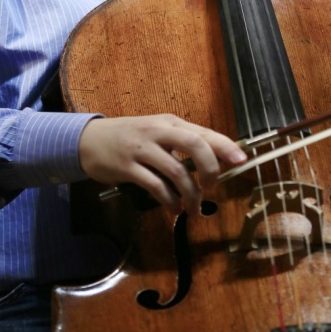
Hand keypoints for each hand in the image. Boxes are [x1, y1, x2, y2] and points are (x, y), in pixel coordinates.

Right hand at [78, 114, 246, 215]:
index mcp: (169, 123)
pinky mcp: (127, 167)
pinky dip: (169, 200)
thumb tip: (214, 163)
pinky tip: (173, 208)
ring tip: (192, 208)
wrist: (89, 140)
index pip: (203, 132)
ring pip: (176, 170)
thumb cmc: (129, 137)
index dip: (225, 146)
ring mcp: (142, 149)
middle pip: (194, 144)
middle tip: (213, 188)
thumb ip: (181, 144)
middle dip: (210, 168)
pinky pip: (155, 185)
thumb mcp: (157, 133)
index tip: (241, 161)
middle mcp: (158, 132)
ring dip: (189, 193)